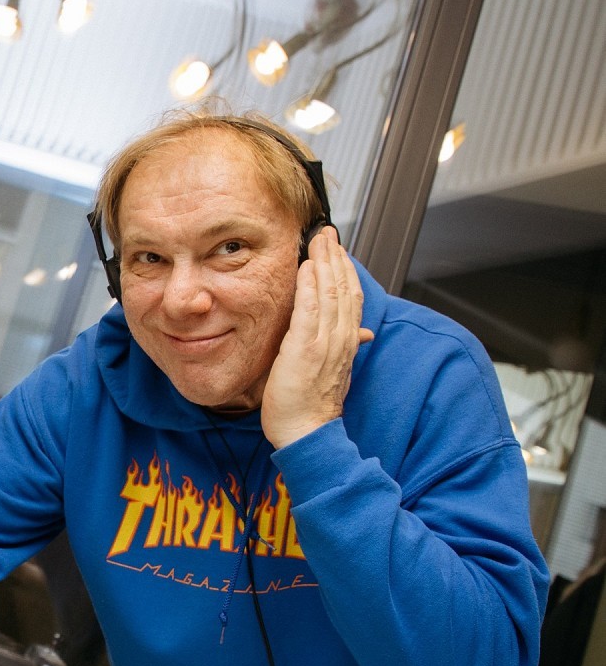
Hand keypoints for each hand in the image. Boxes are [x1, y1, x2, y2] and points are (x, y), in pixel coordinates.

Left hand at [261, 227, 375, 447]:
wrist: (307, 432)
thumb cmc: (311, 407)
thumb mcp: (332, 372)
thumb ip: (344, 348)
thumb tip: (361, 335)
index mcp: (346, 344)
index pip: (351, 298)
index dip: (346, 270)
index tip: (337, 249)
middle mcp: (340, 339)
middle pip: (344, 288)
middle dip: (336, 257)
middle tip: (328, 233)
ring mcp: (324, 343)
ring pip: (331, 293)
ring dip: (325, 262)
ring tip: (319, 240)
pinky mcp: (304, 349)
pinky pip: (310, 310)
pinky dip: (310, 286)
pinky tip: (306, 267)